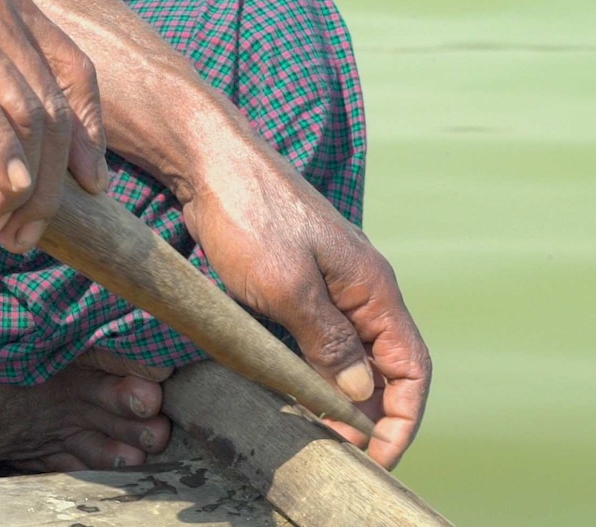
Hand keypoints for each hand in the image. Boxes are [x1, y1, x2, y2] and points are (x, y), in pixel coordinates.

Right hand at [0, 0, 107, 249]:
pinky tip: (2, 193)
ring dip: (22, 188)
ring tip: (3, 231)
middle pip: (50, 108)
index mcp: (7, 4)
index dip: (90, 135)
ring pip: (21, 115)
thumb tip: (10, 156)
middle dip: (52, 185)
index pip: (76, 73)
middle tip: (30, 234)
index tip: (92, 185)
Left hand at [183, 147, 431, 468]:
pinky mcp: (294, 283)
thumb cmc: (251, 216)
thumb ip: (330, 343)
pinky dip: (311, 370)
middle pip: (382, 367)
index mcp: (372, 289)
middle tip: (335, 453)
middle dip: (367, 416)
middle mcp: (358, 290)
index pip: (411, 368)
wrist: (211, 162)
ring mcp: (326, 286)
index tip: (373, 458)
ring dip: (338, 396)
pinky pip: (316, 338)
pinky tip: (291, 390)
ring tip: (313, 432)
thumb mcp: (290, 288)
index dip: (399, 418)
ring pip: (348, 355)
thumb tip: (361, 394)